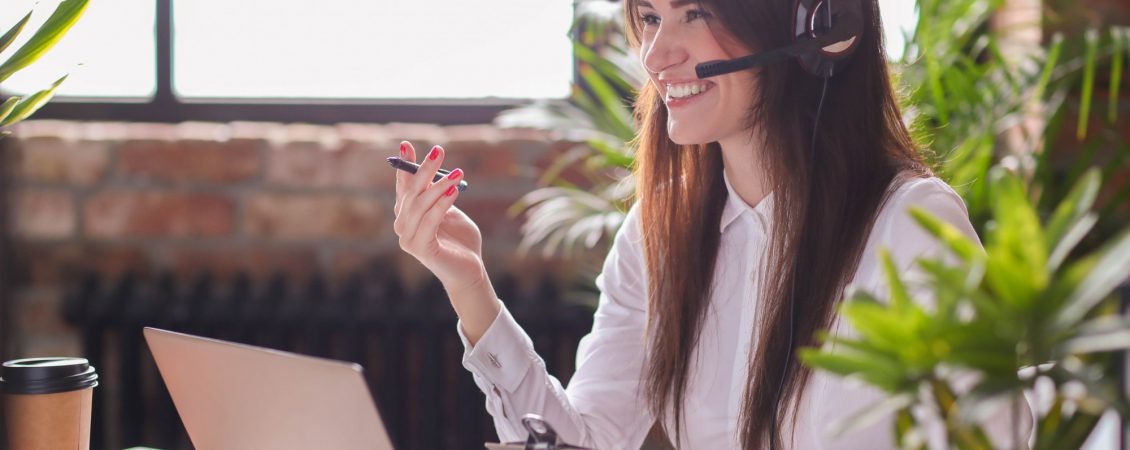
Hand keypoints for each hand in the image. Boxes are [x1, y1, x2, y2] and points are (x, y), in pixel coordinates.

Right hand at [392, 141, 499, 341]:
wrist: (470, 271)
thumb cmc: (461, 240)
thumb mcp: (450, 210)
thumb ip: (440, 194)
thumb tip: (436, 171)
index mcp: (408, 214)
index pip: (403, 185)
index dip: (405, 165)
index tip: (406, 144)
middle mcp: (403, 225)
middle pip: (411, 192)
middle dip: (424, 169)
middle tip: (438, 150)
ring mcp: (408, 239)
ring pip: (421, 205)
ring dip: (439, 186)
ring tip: (457, 173)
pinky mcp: (420, 249)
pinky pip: (430, 221)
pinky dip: (441, 204)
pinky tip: (454, 191)